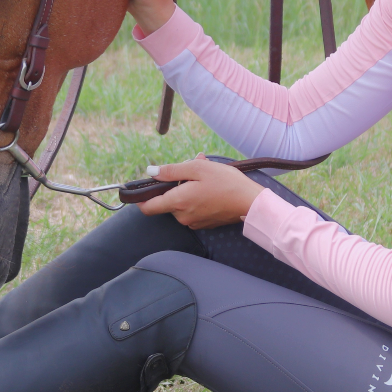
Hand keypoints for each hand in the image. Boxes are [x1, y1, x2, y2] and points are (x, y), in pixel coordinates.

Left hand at [138, 154, 263, 228]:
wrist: (250, 202)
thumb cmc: (226, 182)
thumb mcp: (197, 168)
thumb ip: (171, 171)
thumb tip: (151, 172)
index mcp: (177, 202)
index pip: (148, 207)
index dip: (141, 198)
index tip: (141, 189)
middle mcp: (182, 216)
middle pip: (167, 201)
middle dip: (174, 185)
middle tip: (191, 169)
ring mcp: (193, 222)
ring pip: (181, 203)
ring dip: (187, 188)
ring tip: (205, 174)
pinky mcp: (204, 224)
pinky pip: (193, 208)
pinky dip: (196, 197)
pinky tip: (211, 186)